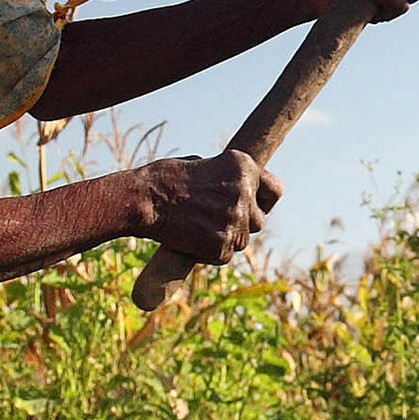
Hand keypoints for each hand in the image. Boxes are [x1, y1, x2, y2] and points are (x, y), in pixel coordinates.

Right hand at [141, 149, 282, 266]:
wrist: (143, 200)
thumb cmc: (163, 179)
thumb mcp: (200, 163)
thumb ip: (223, 176)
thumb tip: (233, 187)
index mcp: (243, 167)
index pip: (275, 190)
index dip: (265, 201)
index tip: (255, 206)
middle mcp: (245, 192)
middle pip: (258, 221)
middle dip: (240, 224)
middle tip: (214, 221)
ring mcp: (235, 220)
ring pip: (242, 241)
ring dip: (225, 238)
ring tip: (197, 228)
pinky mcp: (222, 245)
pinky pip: (224, 256)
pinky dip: (209, 253)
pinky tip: (190, 240)